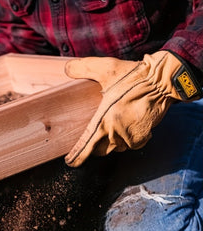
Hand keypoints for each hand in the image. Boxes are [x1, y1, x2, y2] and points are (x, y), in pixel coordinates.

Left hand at [64, 50, 201, 166]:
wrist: (163, 82)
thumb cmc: (134, 76)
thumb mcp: (106, 68)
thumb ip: (83, 68)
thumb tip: (67, 69)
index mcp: (103, 121)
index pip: (85, 146)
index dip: (76, 156)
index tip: (70, 162)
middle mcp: (114, 134)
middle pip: (98, 150)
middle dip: (94, 147)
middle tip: (93, 136)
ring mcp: (129, 138)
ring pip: (113, 148)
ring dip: (110, 142)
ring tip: (111, 128)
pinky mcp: (141, 139)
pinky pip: (128, 145)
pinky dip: (125, 139)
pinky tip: (125, 128)